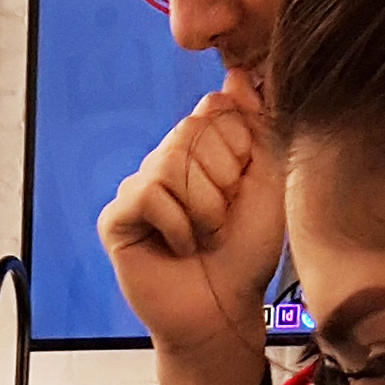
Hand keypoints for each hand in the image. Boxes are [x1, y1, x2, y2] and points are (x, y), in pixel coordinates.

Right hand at [101, 72, 284, 384]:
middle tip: (221, 221)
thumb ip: (254, 125)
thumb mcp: (266, 180)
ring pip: (170, 163)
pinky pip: (148, 194)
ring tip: (203, 237)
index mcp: (202, 148)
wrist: (225, 309)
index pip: (215, 110)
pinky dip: (176, 225)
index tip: (240, 191)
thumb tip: (232, 75)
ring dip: (202, 209)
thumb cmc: (246, 254)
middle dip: (220, 183)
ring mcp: (139, 187)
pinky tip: (179, 248)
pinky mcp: (118, 217)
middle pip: (192, 132)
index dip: (238, 153)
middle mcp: (167, 161)